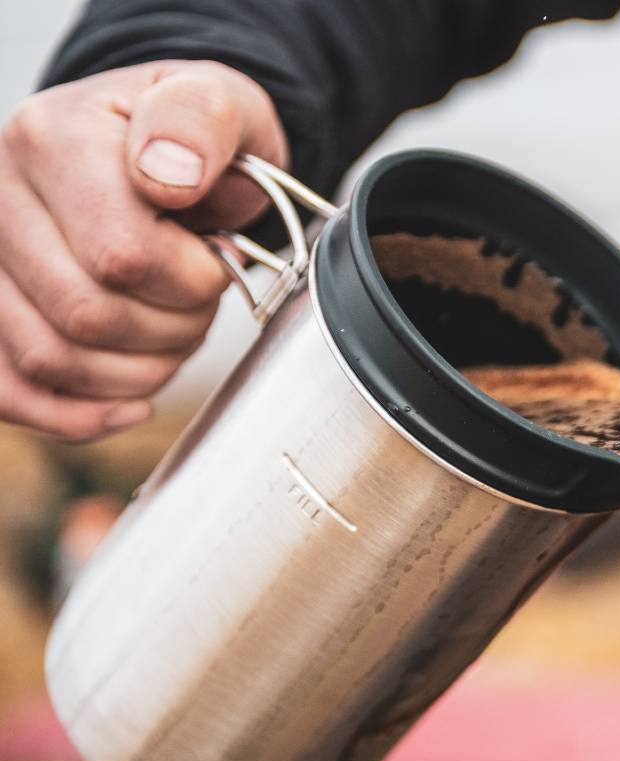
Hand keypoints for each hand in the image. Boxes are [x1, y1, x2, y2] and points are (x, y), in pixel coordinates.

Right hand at [0, 60, 286, 439]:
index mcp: (53, 139)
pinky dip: (77, 415)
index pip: (121, 254)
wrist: (161, 153)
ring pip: (51, 358)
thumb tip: (168, 174)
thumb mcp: (218, 106)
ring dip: (140, 372)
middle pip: (86, 316)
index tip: (218, 261)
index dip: (190, 281)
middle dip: (172, 329)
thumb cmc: (194, 141)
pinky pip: (10, 389)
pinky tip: (133, 406)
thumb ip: (202, 123)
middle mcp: (0, 198)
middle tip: (202, 304)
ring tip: (175, 333)